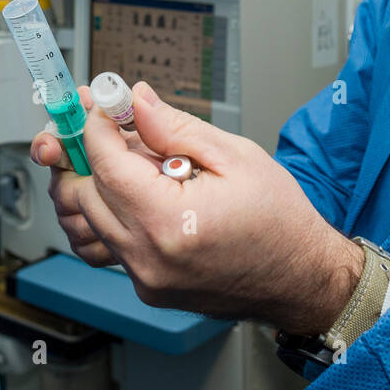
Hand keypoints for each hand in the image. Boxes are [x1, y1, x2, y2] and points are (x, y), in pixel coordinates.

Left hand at [39, 81, 362, 333]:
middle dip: (98, 155)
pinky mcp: (148, 288)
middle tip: (122, 129)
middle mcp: (148, 259)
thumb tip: (136, 102)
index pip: (106, 165)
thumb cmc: (280, 222)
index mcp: (169, 223)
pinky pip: (114, 242)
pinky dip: (122, 213)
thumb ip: (175, 127)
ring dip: (106, 186)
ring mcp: (145, 279)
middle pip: (87, 195)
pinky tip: (156, 197)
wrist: (302, 278)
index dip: (99, 128)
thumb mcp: (235, 156)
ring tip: (147, 165)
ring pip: (94, 220)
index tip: (105, 107)